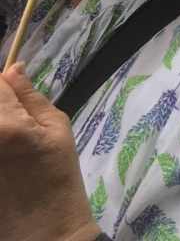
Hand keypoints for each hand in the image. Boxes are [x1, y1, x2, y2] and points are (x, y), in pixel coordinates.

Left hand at [0, 65, 94, 240]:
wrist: (42, 229)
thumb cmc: (58, 176)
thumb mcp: (57, 129)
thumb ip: (31, 97)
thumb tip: (13, 70)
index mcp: (7, 124)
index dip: (3, 84)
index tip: (11, 93)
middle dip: (0, 106)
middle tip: (12, 121)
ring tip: (9, 143)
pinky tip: (5, 158)